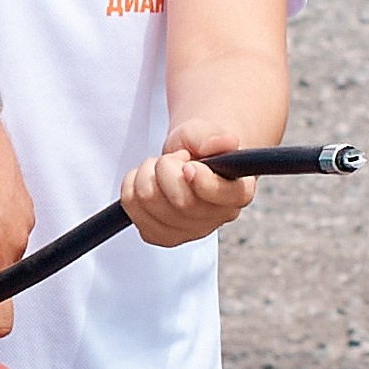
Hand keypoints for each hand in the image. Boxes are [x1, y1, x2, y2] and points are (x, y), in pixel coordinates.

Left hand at [122, 126, 256, 251]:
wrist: (185, 159)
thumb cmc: (199, 147)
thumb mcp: (204, 132)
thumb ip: (213, 136)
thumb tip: (227, 142)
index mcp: (238, 193)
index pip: (221, 196)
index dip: (201, 180)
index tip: (189, 164)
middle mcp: (217, 218)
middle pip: (180, 201)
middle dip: (167, 167)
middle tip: (172, 158)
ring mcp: (187, 232)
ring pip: (150, 202)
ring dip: (146, 174)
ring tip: (160, 168)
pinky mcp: (159, 236)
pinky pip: (131, 209)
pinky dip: (131, 186)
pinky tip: (148, 181)